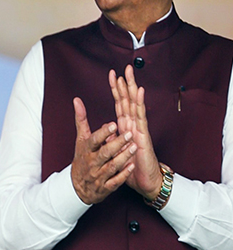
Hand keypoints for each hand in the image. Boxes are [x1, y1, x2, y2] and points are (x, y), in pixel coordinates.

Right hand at [70, 96, 133, 205]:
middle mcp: (92, 162)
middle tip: (129, 134)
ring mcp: (98, 175)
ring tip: (134, 147)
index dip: (103, 133)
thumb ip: (81, 120)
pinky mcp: (106, 186)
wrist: (78, 186)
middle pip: (104, 153)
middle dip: (116, 144)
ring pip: (111, 166)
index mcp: (86, 150)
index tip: (113, 124)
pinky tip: (132, 166)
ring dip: (123, 157)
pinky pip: (115, 181)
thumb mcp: (80, 140)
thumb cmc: (82, 159)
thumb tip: (77, 100)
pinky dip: (123, 174)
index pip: (93, 140)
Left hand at [110, 66, 162, 197]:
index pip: (120, 105)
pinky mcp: (143, 136)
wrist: (144, 181)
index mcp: (126, 128)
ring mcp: (139, 129)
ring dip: (132, 89)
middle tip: (124, 68)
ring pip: (135, 105)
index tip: (112, 75)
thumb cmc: (131, 167)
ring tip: (130, 75)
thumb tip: (104, 132)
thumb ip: (110, 140)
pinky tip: (139, 92)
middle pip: (129, 101)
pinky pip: (141, 117)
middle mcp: (133, 126)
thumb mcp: (115, 151)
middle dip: (125, 85)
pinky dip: (140, 103)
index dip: (116, 91)